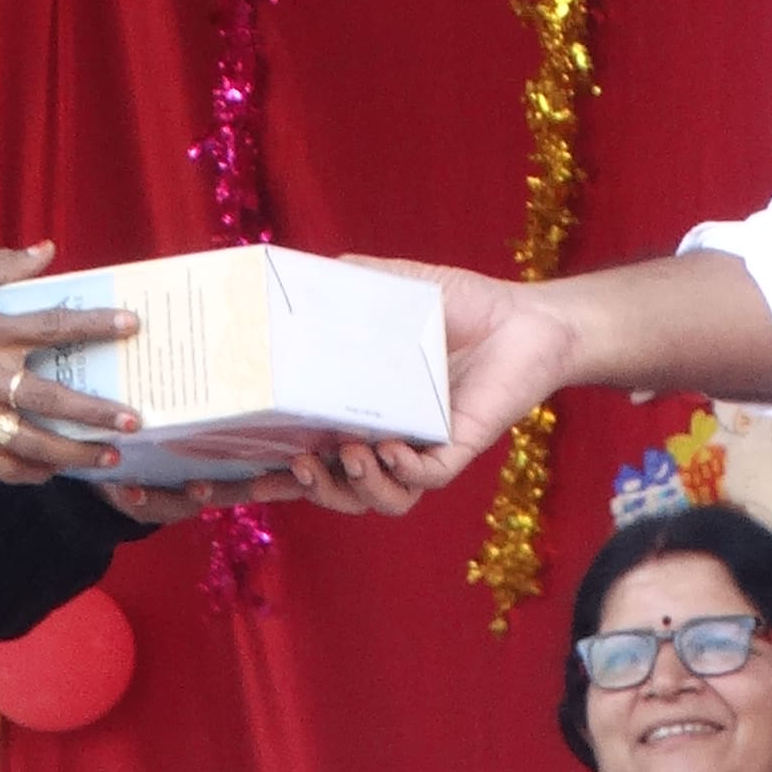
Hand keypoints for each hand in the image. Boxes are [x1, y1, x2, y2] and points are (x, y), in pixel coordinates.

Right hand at [0, 245, 145, 483]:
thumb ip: (1, 265)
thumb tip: (48, 250)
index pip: (52, 326)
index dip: (95, 325)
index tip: (132, 325)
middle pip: (50, 399)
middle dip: (96, 413)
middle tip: (134, 420)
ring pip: (30, 443)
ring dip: (72, 454)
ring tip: (108, 458)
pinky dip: (28, 473)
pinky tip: (53, 474)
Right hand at [267, 261, 583, 514]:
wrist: (527, 315)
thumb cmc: (462, 305)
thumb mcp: (394, 287)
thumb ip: (347, 283)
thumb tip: (295, 272)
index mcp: (366, 413)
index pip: (314, 456)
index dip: (279, 475)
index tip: (244, 476)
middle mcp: (392, 439)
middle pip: (342, 492)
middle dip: (313, 491)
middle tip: (298, 463)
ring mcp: (426, 447)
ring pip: (384, 500)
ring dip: (356, 486)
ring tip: (346, 453)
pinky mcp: (460, 447)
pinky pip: (425, 479)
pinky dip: (403, 471)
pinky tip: (390, 448)